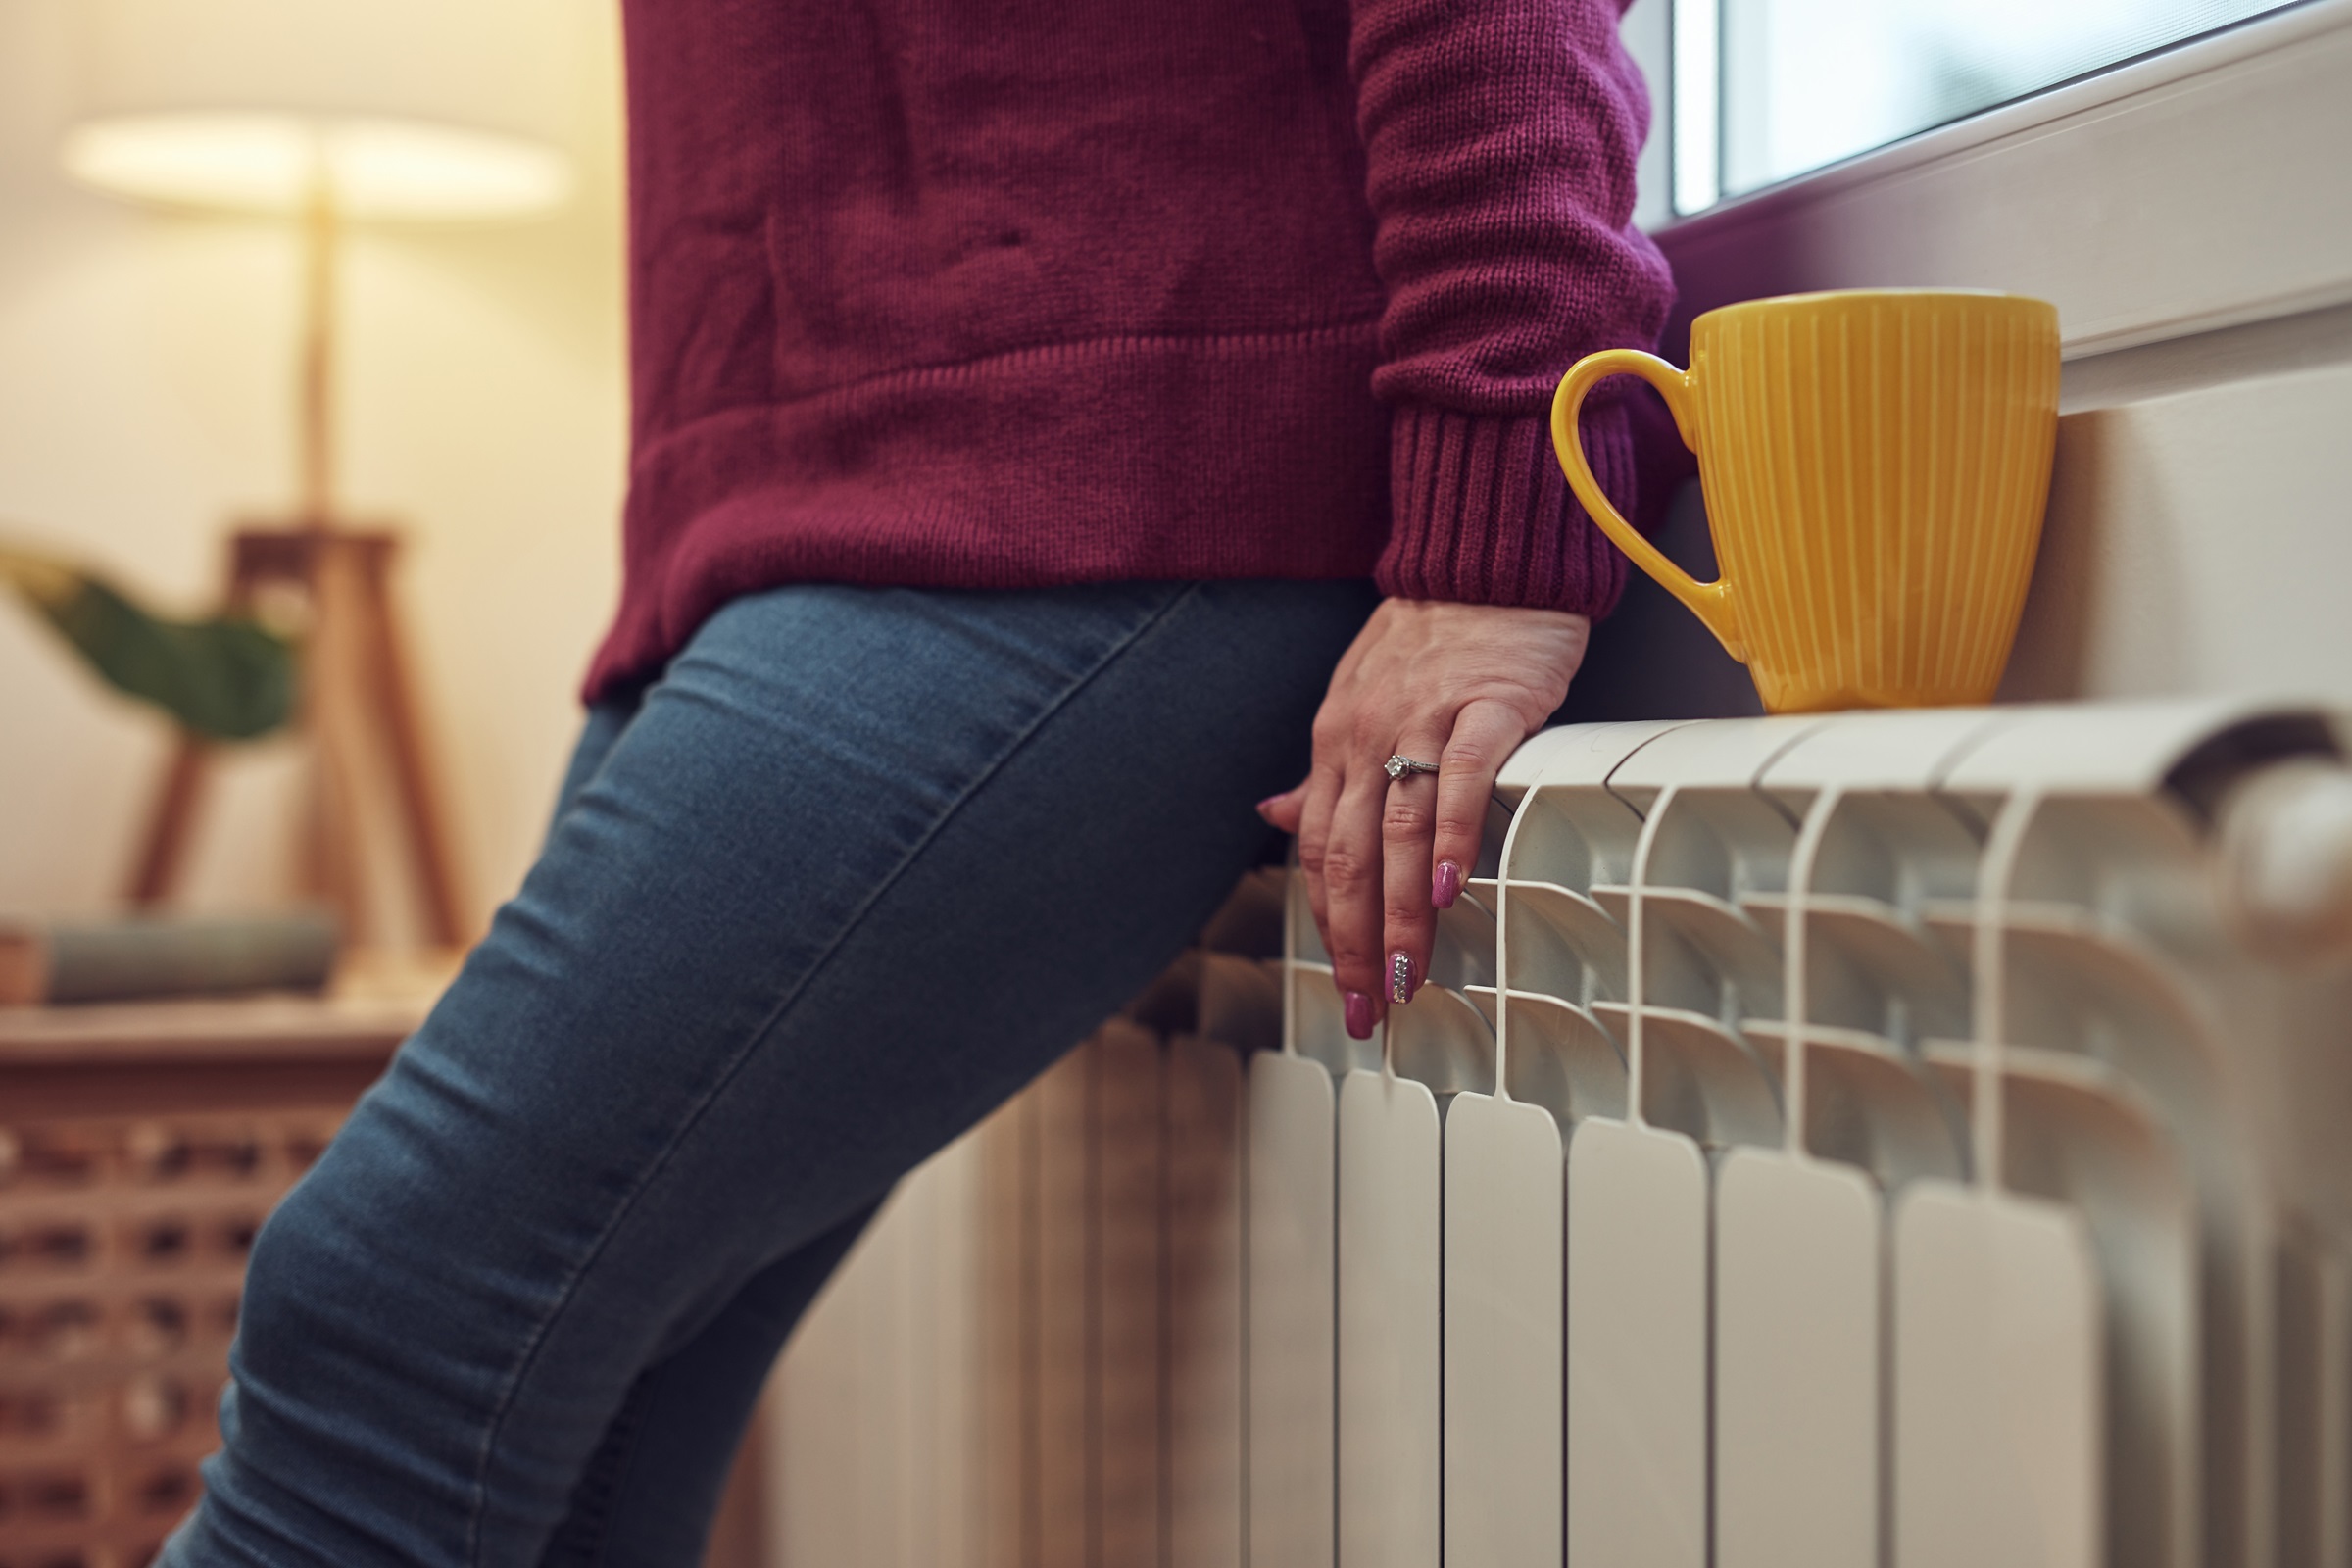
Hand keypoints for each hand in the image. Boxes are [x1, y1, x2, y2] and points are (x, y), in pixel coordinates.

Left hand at [1259, 599, 1588, 1037]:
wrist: (1484, 563)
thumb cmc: (1430, 638)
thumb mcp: (1356, 700)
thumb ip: (1324, 772)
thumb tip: (1274, 817)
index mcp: (1334, 744)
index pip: (1318, 852)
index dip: (1327, 924)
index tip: (1343, 985)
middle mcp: (1365, 737)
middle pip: (1352, 858)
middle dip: (1356, 943)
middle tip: (1369, 1008)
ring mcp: (1424, 721)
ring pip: (1400, 833)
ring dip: (1401, 914)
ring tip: (1407, 975)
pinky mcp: (1486, 707)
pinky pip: (1462, 780)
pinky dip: (1454, 838)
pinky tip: (1454, 890)